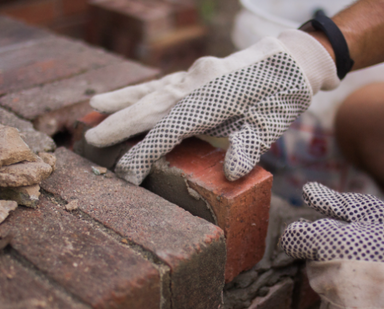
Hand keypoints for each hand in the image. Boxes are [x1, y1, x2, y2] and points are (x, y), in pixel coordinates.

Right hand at [85, 30, 338, 184]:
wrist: (293, 59)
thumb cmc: (283, 95)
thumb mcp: (271, 124)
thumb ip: (249, 148)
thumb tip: (232, 174)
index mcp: (213, 98)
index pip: (170, 129)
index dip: (145, 152)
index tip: (126, 173)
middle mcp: (198, 82)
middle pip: (151, 105)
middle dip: (120, 124)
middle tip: (90, 139)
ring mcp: (195, 74)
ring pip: (151, 89)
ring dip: (123, 100)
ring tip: (94, 107)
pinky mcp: (197, 73)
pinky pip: (162, 83)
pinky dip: (141, 91)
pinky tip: (128, 95)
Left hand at [280, 182, 383, 308]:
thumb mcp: (374, 213)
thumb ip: (334, 204)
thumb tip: (306, 191)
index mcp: (328, 244)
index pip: (291, 240)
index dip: (306, 236)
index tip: (324, 236)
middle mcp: (327, 278)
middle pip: (310, 267)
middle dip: (327, 260)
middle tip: (361, 257)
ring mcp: (339, 307)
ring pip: (324, 294)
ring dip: (339, 287)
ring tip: (373, 279)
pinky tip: (377, 299)